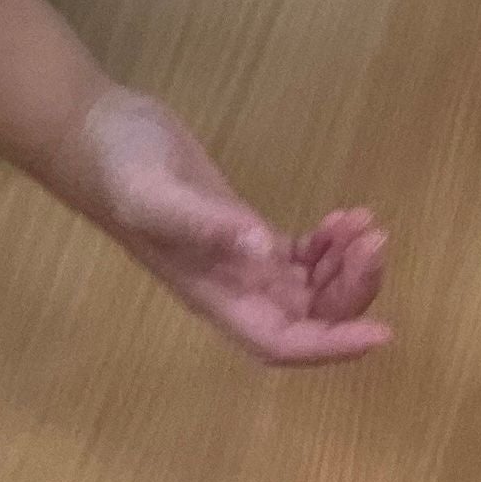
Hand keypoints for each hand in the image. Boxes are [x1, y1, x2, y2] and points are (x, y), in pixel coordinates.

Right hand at [62, 87, 391, 365]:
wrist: (95, 135)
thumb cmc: (121, 167)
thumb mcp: (158, 193)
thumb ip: (208, 224)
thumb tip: (265, 253)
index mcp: (212, 294)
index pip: (280, 343)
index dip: (331, 346)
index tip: (384, 334)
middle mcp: (230, 289)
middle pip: (306, 320)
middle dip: (351, 293)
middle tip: (376, 239)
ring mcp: (236, 261)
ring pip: (309, 291)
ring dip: (347, 268)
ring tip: (366, 224)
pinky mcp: (241, 231)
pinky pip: (298, 260)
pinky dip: (330, 246)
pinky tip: (345, 217)